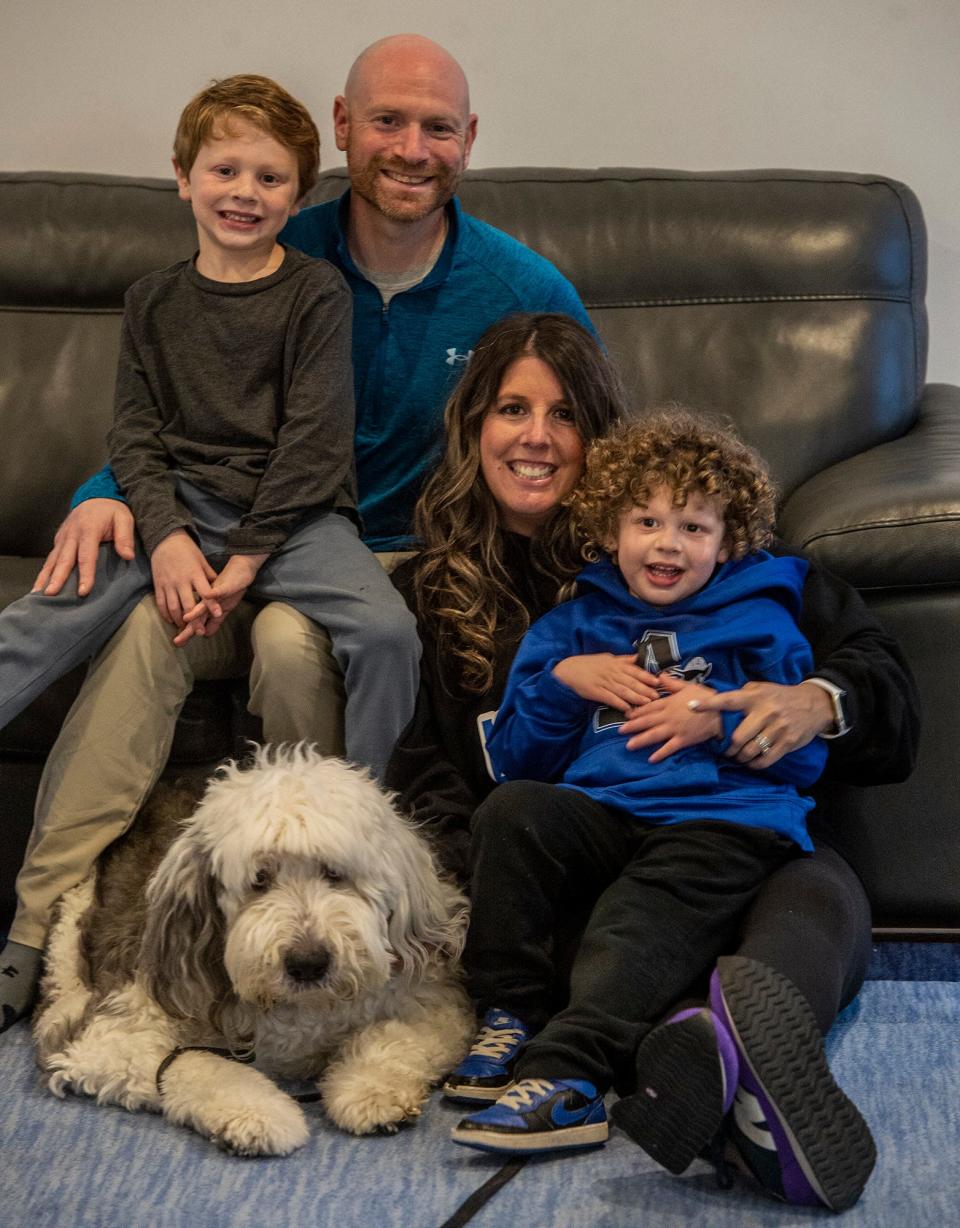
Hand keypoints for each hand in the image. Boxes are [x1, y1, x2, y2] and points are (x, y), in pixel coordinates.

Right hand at [32, 499, 135, 596]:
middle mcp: (72, 534)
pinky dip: (44, 571)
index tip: (83, 591)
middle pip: (64, 559)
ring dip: (44, 576)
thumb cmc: (112, 510)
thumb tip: (128, 556)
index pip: (86, 555)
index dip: (85, 574)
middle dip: (57, 578)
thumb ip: (125, 537)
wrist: (97, 496)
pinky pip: (51, 557)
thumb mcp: (124, 518)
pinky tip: (40, 584)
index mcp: (88, 529)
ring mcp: (63, 537)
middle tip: (51, 594)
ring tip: (37, 593)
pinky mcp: (59, 540)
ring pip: (52, 559)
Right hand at [150, 530, 217, 627]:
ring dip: (179, 620)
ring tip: (184, 629)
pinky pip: (161, 603)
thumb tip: (220, 590)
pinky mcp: (158, 584)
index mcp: (195, 574)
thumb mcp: (202, 561)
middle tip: (199, 632)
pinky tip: (171, 621)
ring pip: (173, 607)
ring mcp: (168, 583)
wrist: (165, 540)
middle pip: (188, 605)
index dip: (212, 604)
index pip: (205, 592)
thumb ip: (210, 576)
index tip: (218, 614)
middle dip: (194, 621)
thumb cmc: (188, 551)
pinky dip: (166, 614)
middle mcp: (181, 581)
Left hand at [174, 552, 266, 644]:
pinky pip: (216, 589)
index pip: (194, 620)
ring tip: (189, 619)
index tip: (177, 643)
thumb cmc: (231, 587)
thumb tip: (206, 635)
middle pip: (195, 614)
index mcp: (204, 604)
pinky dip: (213, 594)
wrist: (240, 566)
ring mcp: (212, 590)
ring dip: (198, 612)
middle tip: (178, 640)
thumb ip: (214, 621)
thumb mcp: (223, 607)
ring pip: (203, 603)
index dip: (186, 631)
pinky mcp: (221, 583)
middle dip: (188, 628)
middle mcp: (205, 598)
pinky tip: (209, 597)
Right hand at [552, 653, 659, 709]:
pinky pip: (610, 698)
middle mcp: (611, 673)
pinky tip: (628, 709)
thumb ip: (623, 659)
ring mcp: (603, 682)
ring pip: (623, 690)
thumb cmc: (588, 664)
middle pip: (631, 681)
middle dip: (645, 689)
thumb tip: (637, 657)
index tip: (657, 681)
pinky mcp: (596, 692)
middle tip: (656, 696)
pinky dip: (619, 703)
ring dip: (636, 697)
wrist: (568, 670)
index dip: (646, 676)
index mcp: (615, 664)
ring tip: (647, 703)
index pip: (634, 670)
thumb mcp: (606, 658)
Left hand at [621, 675, 721, 760]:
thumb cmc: (706, 698)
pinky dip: (660, 754)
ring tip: (629, 746)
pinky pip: (670, 748)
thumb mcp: (688, 686)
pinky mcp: (684, 740)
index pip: (649, 707)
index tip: (626, 715)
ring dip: (641, 740)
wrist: (721, 712)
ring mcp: (675, 729)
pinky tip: (651, 759)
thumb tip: (659, 676)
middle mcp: (669, 716)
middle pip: (647, 721)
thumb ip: (672, 683)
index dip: (637, 711)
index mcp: (669, 703)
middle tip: (619, 731)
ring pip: (654, 735)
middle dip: (632, 726)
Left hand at [688, 680, 833, 768]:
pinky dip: (754, 764)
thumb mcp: (762, 688)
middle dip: (728, 748)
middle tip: (725, 750)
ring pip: (749, 751)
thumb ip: (742, 694)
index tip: (691, 706)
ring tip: (736, 756)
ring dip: (739, 758)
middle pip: (737, 737)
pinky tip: (751, 761)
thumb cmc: (780, 696)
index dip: (709, 704)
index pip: (728, 700)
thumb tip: (718, 701)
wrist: (814, 704)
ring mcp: (777, 729)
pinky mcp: (787, 743)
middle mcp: (765, 712)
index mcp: (755, 698)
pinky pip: (765, 760)